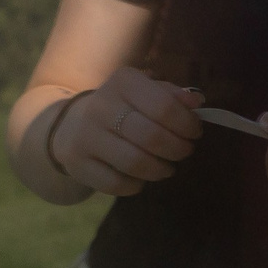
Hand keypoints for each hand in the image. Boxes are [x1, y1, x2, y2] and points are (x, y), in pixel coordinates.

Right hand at [45, 68, 204, 197]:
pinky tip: (141, 177)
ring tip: (167, 167)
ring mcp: (85, 136)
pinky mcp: (77, 164)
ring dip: (160, 170)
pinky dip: (137, 185)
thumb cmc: (122, 108)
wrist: (71, 126)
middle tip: (184, 151)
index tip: (195, 132)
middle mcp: (100, 106)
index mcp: (123, 82)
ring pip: (135, 162)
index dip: (186, 124)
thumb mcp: (145, 92)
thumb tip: (197, 103)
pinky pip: (117, 184)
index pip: (163, 106)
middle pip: (151, 136)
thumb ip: (172, 96)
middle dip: (177, 149)